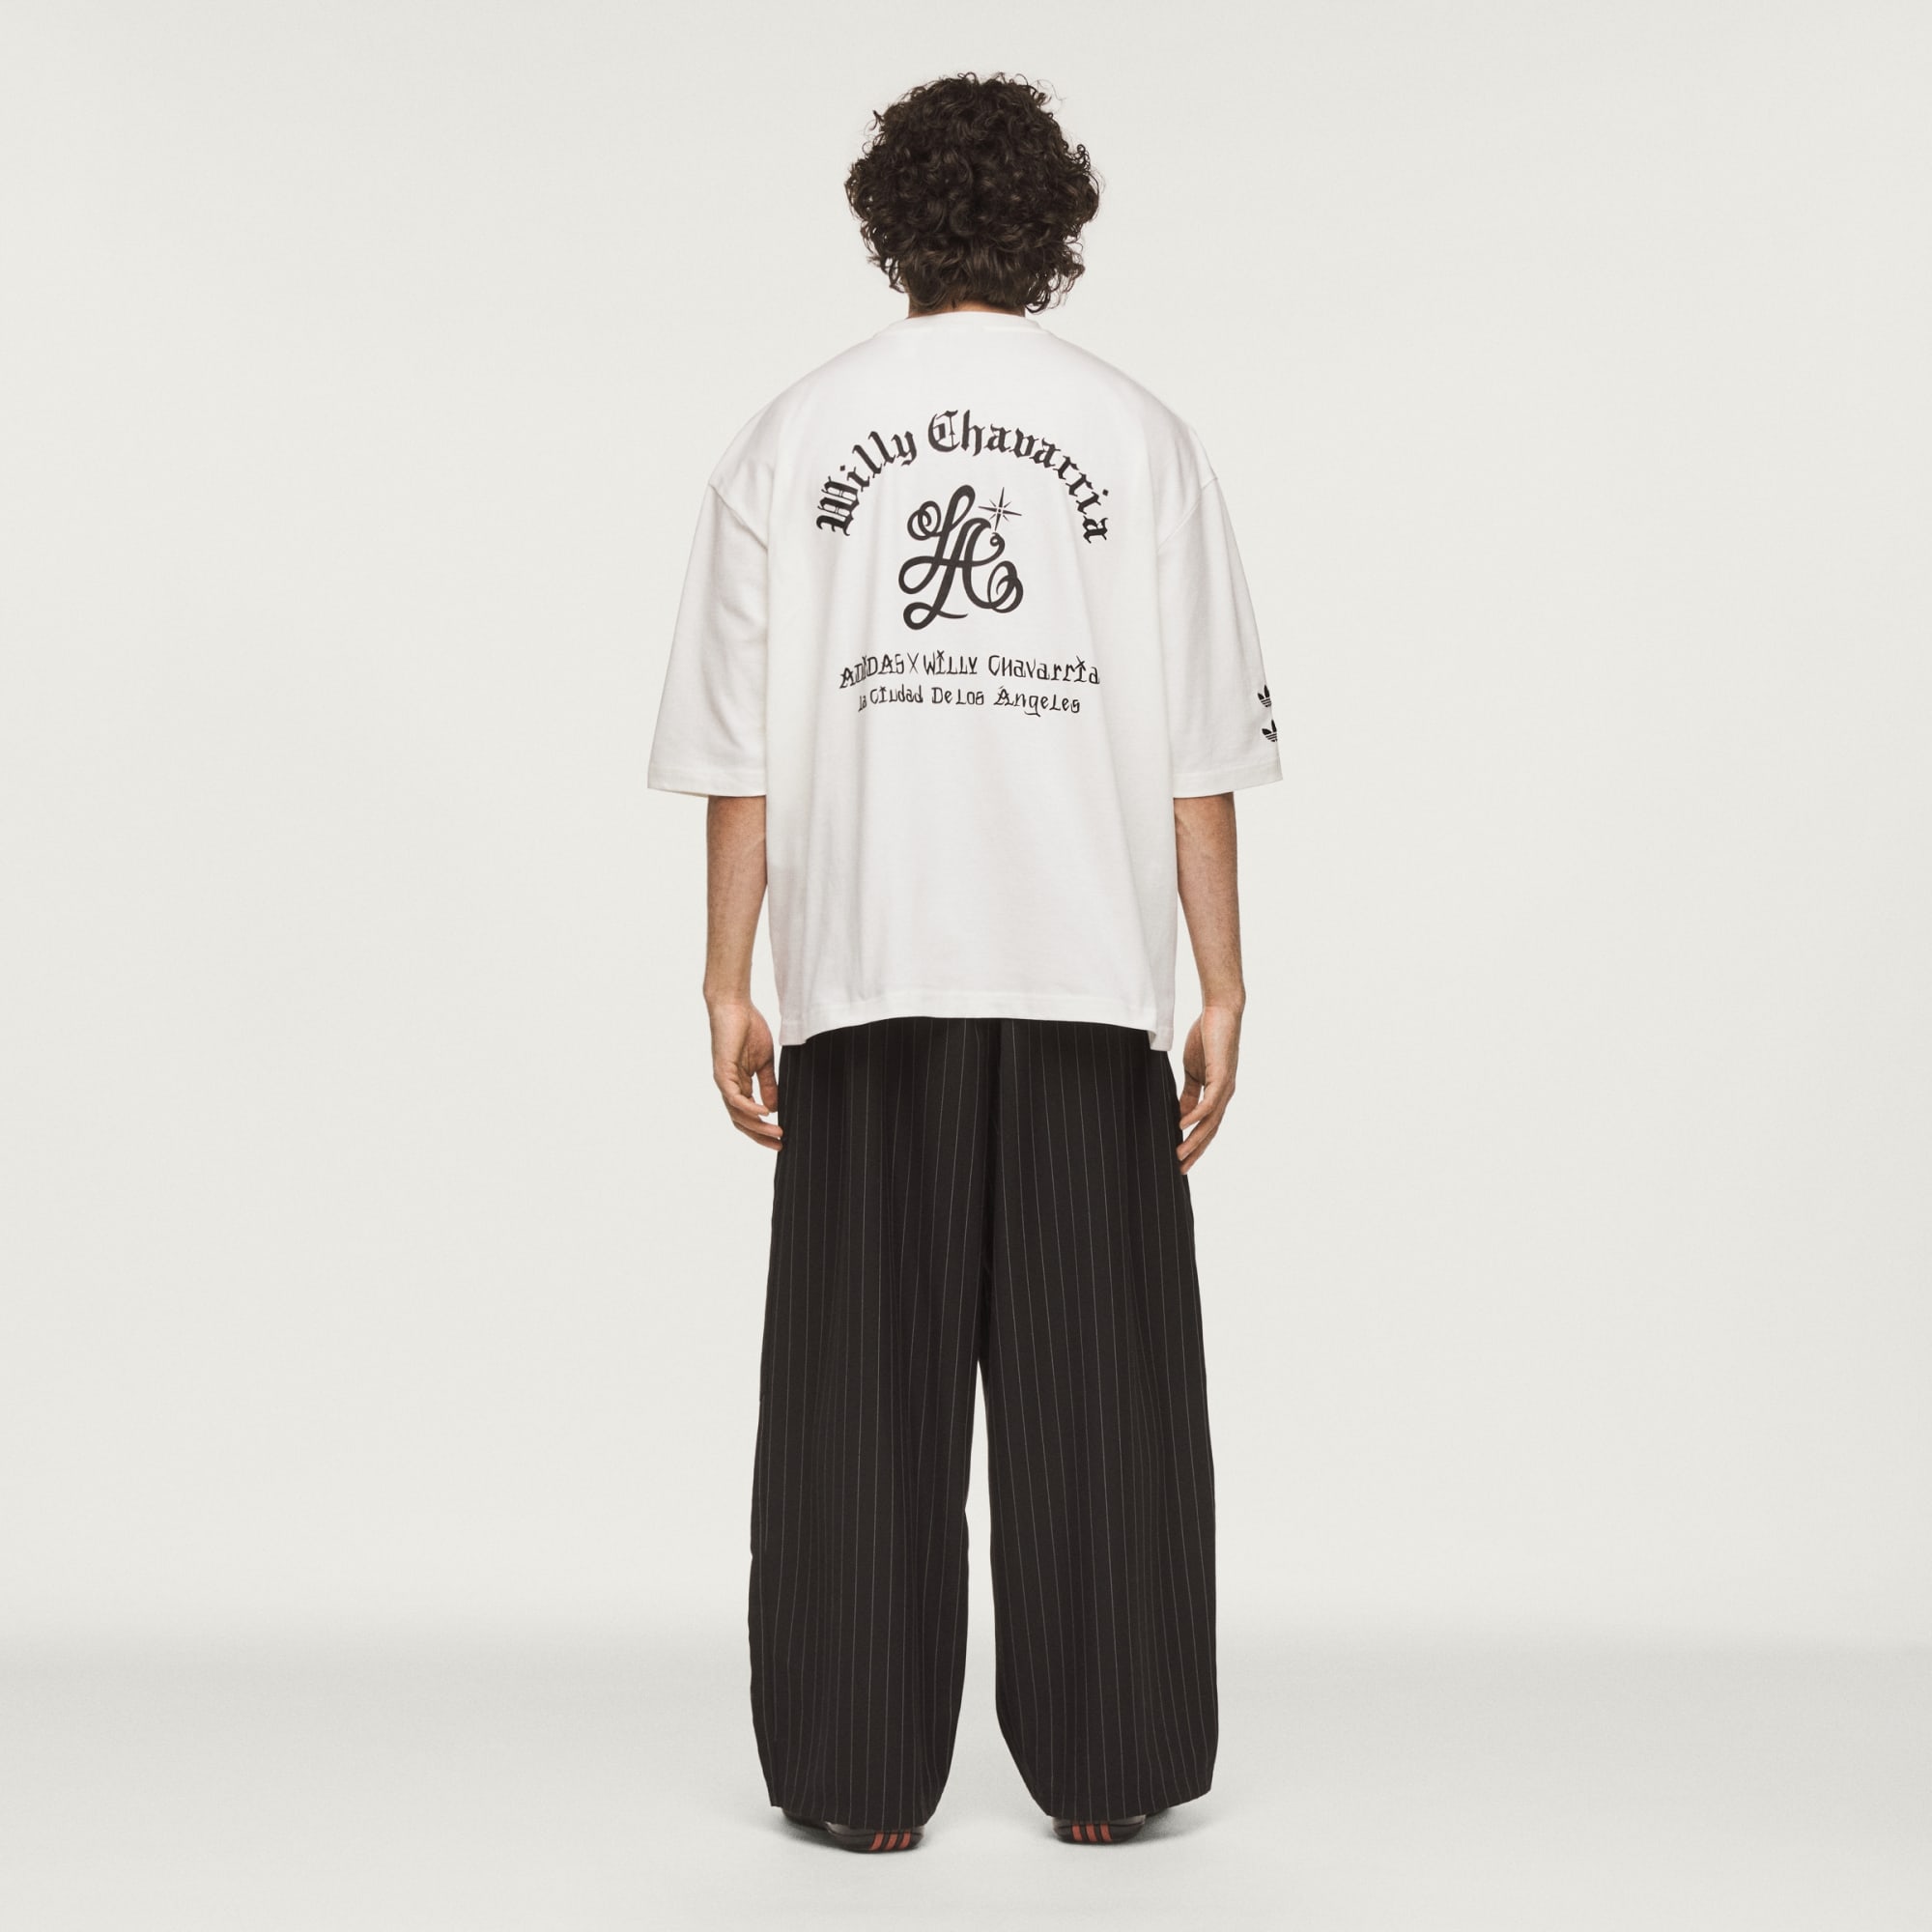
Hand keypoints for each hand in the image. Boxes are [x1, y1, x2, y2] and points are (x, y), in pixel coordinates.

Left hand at [708, 998, 780, 1149]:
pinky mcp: (722, 1072)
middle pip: (741, 1121)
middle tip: (779, 1145)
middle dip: (760, 1135)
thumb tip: (773, 1108)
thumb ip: (768, 1085)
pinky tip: (765, 1113)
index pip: (749, 1116)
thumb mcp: (765, 1062)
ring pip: (737, 1114)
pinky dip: (749, 1108)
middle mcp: (729, 1087)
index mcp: (739, 1085)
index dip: (763, 1129)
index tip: (782, 1140)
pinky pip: (734, 1097)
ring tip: (778, 1132)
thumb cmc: (749, 1028)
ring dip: (757, 1126)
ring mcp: (724, 1081)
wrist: (735, 1006)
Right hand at [1177, 1004, 1241, 1173]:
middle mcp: (1225, 1095)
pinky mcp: (1222, 1076)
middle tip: (1182, 1170)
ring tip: (1180, 1154)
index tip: (1182, 1160)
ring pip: (1210, 1122)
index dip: (1196, 1144)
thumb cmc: (1207, 1038)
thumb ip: (1189, 1093)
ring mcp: (1225, 1087)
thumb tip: (1181, 1115)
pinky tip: (1182, 1126)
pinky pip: (1208, 1102)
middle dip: (1196, 1152)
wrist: (1220, 1013)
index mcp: (1218, 1094)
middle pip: (1211, 1131)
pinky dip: (1195, 1116)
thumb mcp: (1193, 1071)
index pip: (1207, 1126)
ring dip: (1195, 1140)